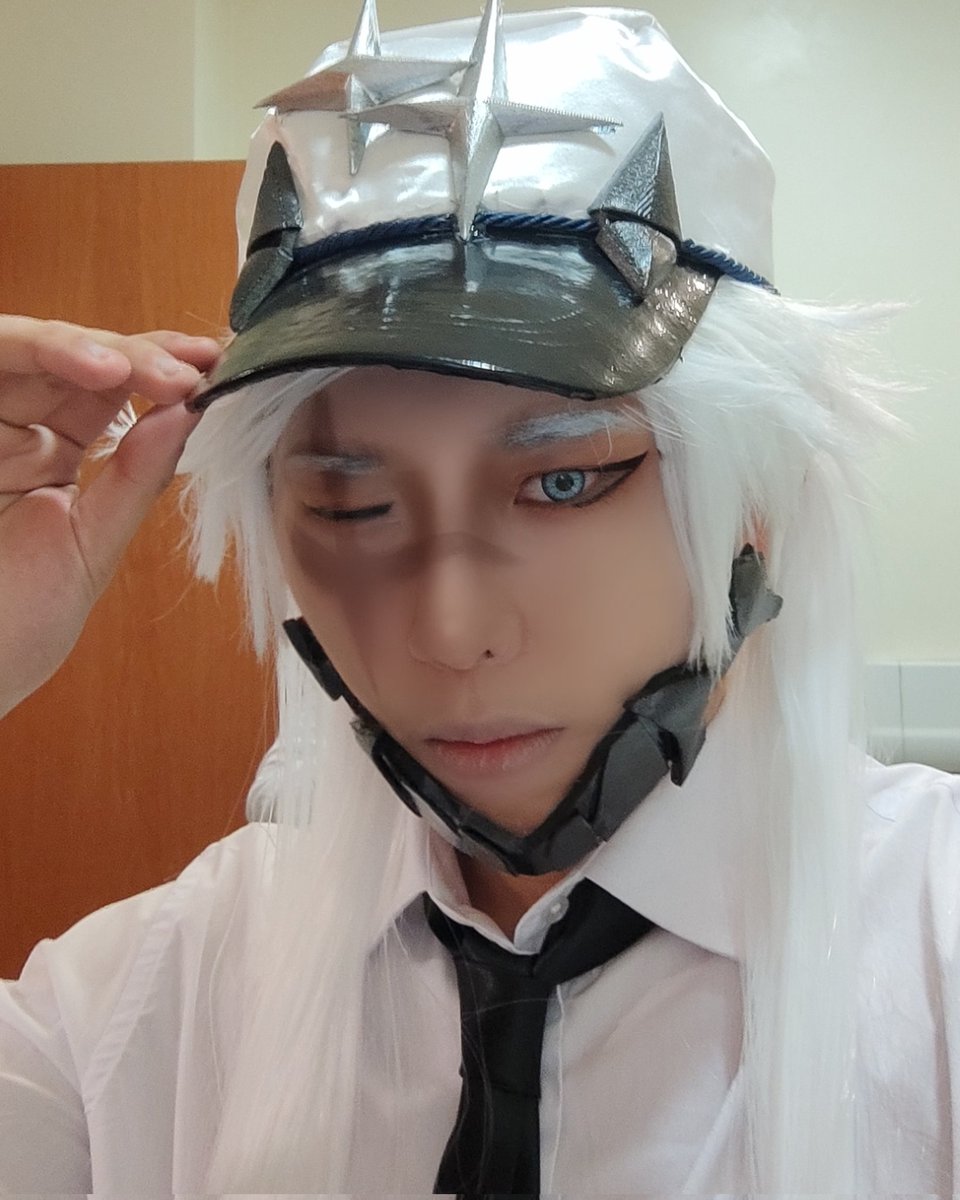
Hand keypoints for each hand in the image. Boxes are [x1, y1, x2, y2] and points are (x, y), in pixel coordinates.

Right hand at [0, 316, 220, 716]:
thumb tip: (188, 413)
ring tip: (141, 370)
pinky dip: (39, 350)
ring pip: (27, 347)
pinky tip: (94, 369)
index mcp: (51, 454)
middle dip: (137, 356)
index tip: (216, 369)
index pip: (110, 391)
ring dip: (88, 347)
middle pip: (75, 358)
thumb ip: (134, 479)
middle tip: (187, 370)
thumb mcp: (89, 548)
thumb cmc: (12, 625)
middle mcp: (11, 427)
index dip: (161, 371)